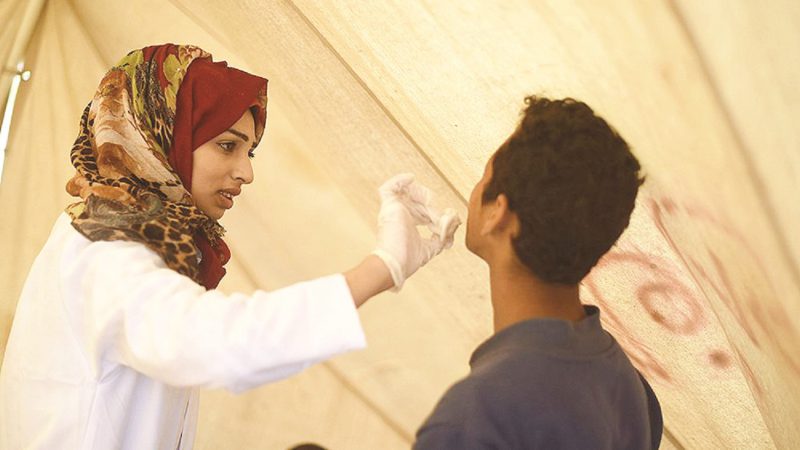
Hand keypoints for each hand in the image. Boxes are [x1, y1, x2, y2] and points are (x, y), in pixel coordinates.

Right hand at [372, 173, 460, 290]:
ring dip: (424, 196)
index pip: (424, 212)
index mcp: (408, 224)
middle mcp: (400, 215)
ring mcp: (393, 210)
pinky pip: (389, 188)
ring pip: (411, 193)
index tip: (449, 221)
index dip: (438, 214)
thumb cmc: (408, 260)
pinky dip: (400, 180)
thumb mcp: (431, 247)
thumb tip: (453, 227)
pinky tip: (411, 178)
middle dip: (434, 208)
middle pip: (420, 202)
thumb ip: (442, 237)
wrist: (395, 263)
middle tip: (443, 218)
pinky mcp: (388, 206)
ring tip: (432, 207)